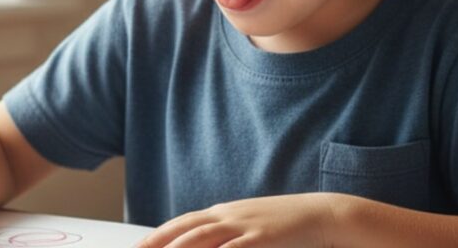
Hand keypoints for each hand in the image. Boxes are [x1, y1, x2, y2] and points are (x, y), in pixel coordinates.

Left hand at [136, 193, 342, 247]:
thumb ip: (227, 234)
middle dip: (157, 243)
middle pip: (185, 230)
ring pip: (202, 237)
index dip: (157, 235)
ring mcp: (244, 225)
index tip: (136, 247)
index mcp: (224, 213)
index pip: (182, 223)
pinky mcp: (261, 237)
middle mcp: (228, 216)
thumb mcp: (250, 225)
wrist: (320, 213)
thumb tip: (203, 243)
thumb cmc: (285, 224)